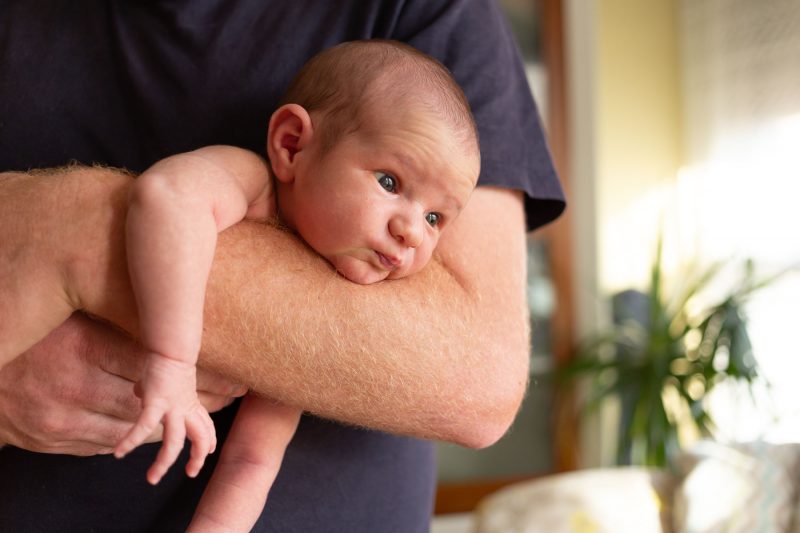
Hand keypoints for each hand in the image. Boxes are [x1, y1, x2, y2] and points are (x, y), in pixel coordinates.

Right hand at [0, 313, 245, 455]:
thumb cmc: (33, 321)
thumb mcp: (73, 303)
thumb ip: (115, 298)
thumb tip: (173, 275)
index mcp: (82, 346)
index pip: (157, 368)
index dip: (201, 378)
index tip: (235, 375)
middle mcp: (73, 387)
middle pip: (153, 405)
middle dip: (197, 404)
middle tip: (233, 393)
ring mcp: (61, 419)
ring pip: (134, 430)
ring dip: (174, 425)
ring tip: (209, 415)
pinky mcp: (53, 439)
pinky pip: (105, 442)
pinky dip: (137, 435)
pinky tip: (162, 426)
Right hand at [115, 353, 216, 483]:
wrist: (170, 347)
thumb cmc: (164, 362)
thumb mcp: (161, 382)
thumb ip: (152, 391)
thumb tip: (140, 392)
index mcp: (190, 404)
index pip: (204, 427)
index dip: (208, 441)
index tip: (207, 453)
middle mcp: (185, 409)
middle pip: (199, 438)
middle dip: (197, 459)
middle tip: (191, 474)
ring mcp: (173, 408)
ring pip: (174, 443)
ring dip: (164, 463)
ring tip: (152, 478)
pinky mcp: (157, 403)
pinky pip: (144, 428)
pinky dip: (131, 441)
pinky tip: (119, 453)